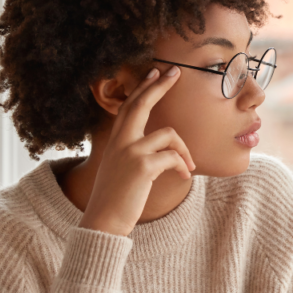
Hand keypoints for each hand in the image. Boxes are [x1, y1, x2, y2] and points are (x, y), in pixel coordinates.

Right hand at [79, 66, 196, 236]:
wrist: (104, 221)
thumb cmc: (118, 198)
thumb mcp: (123, 168)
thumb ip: (136, 152)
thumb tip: (163, 146)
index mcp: (116, 141)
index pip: (129, 107)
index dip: (142, 88)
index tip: (155, 72)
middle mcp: (120, 142)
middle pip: (141, 105)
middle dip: (159, 86)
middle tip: (175, 72)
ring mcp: (130, 152)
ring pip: (168, 134)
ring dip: (184, 150)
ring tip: (188, 167)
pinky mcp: (142, 166)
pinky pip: (173, 157)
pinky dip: (183, 166)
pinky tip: (184, 177)